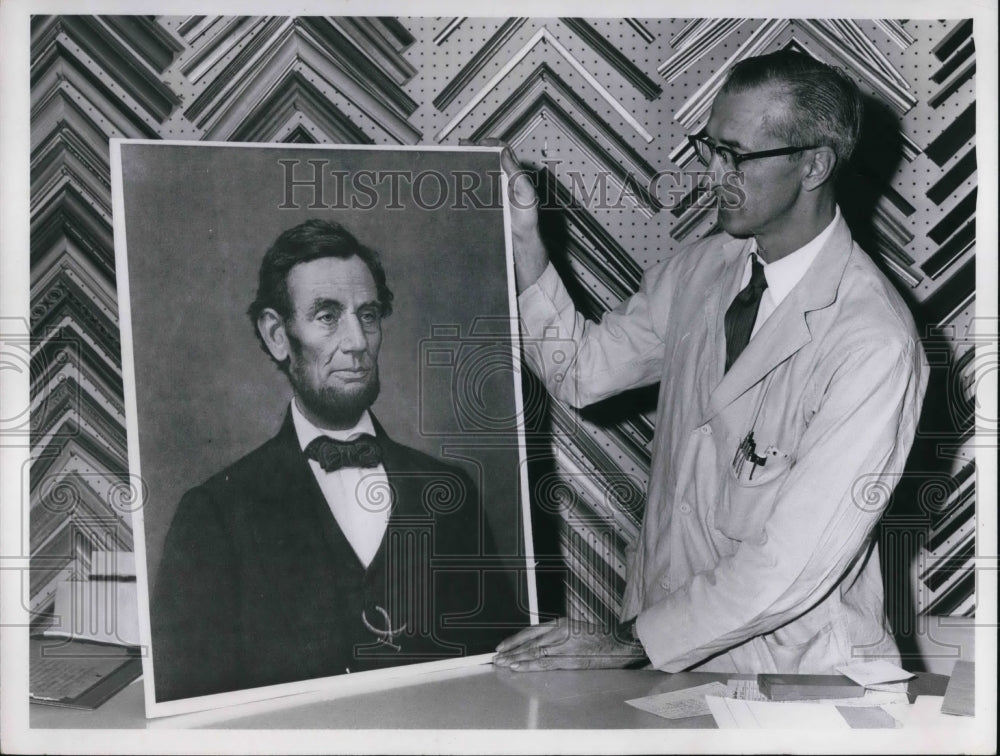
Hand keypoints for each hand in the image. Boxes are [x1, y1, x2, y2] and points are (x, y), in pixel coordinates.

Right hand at [465, 138, 548, 291]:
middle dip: (472, 151)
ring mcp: (491, 193)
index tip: (479, 143)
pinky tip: (452, 184)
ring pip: (476, 174)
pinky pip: (470, 191)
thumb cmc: (527, 222)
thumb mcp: (526, 196)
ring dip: (464, 166)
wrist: (520, 245)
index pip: (502, 152)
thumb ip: (518, 176)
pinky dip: (460, 185)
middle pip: (485, 160)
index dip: (491, 145)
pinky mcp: (482, 205)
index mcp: (513, 177)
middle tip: (460, 148)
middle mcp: (501, 182)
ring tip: (452, 161)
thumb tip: (505, 153)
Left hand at [492, 617, 645, 671]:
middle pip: (530, 643)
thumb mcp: (574, 627)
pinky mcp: (570, 660)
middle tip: (497, 658)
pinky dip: (531, 665)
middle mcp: (560, 632)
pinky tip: (520, 666)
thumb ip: (557, 634)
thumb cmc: (598, 636)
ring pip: (535, 653)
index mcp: (560, 624)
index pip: (531, 632)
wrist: (618, 643)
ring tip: (503, 663)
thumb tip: (536, 643)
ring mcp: (565, 646)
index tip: (502, 646)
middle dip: (511, 651)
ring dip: (517, 659)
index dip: (514, 639)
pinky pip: (546, 663)